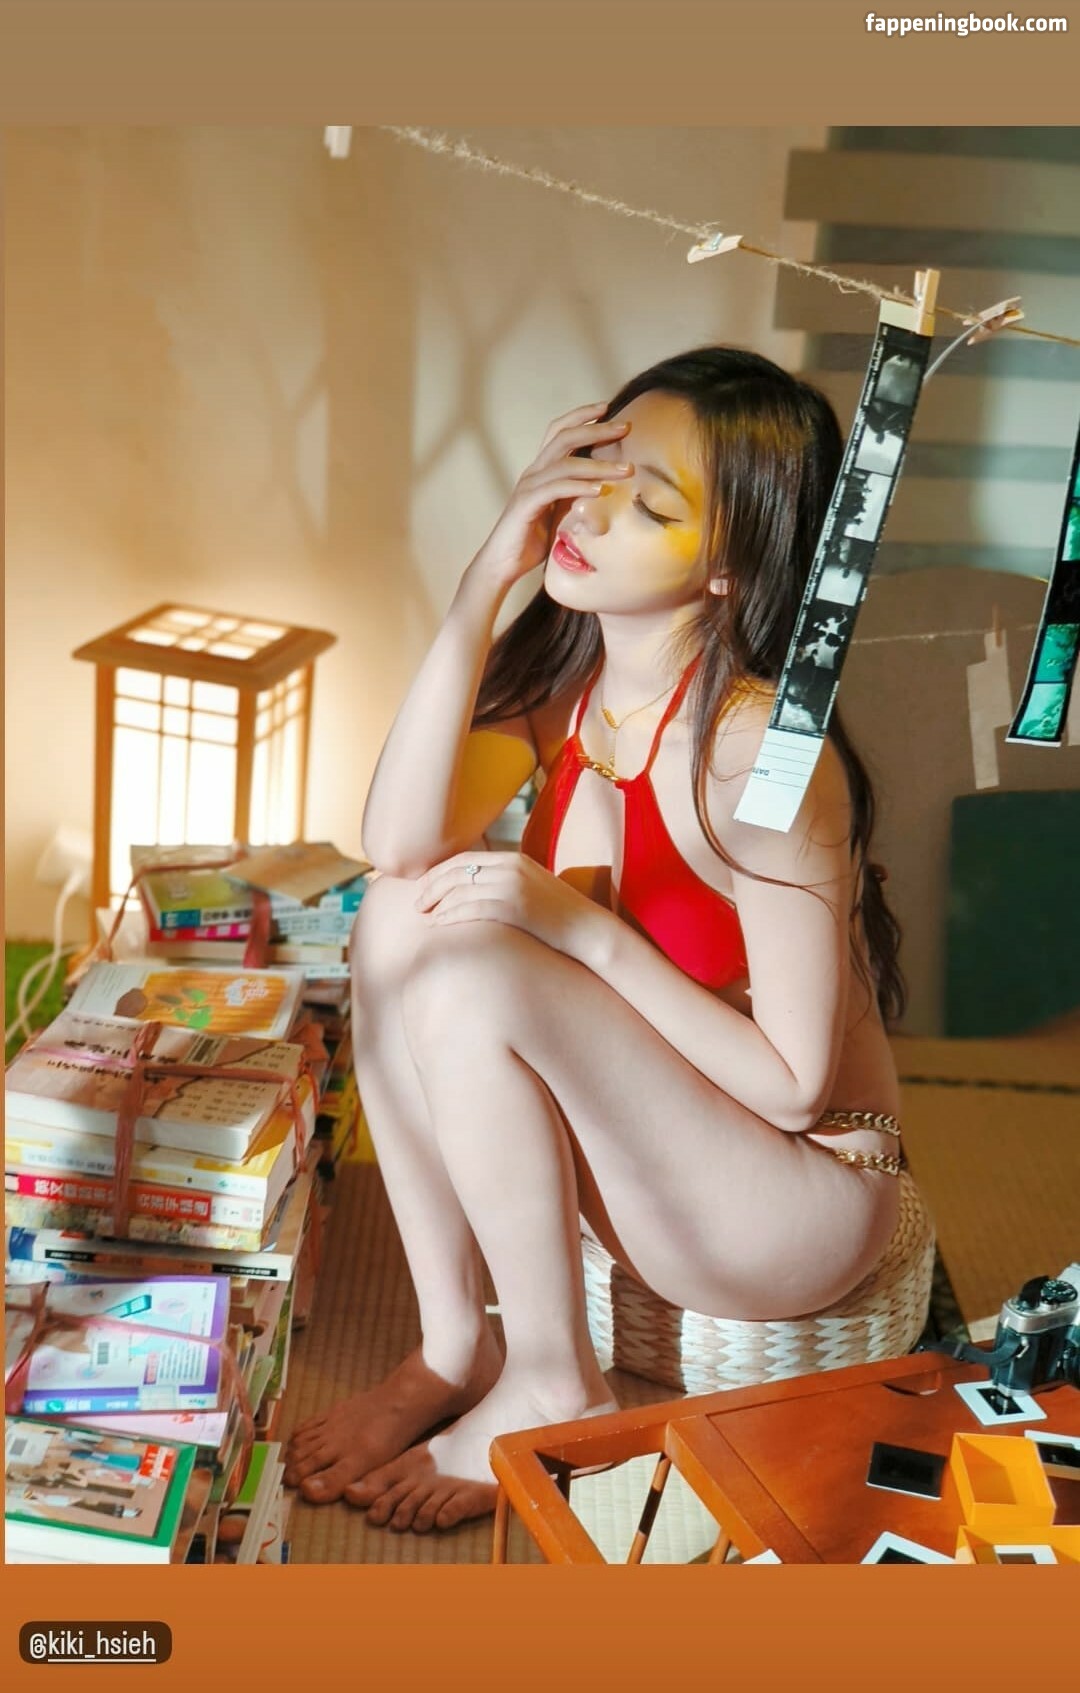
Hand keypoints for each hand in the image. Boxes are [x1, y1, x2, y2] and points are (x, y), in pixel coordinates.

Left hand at [415, 850, 610, 965]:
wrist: (588, 930)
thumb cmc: (560, 915)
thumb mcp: (533, 887)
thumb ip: (507, 882)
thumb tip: (477, 890)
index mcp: (514, 859)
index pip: (465, 859)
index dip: (439, 873)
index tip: (423, 886)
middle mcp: (511, 868)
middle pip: (457, 872)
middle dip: (431, 887)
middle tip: (416, 904)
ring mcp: (514, 887)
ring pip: (461, 890)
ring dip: (438, 903)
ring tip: (425, 916)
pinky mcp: (516, 908)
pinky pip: (473, 908)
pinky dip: (452, 915)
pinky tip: (440, 923)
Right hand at [468, 404, 633, 589]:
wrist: (502, 564)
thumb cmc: (531, 540)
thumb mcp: (560, 511)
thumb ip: (576, 495)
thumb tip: (605, 488)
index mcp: (541, 470)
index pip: (560, 432)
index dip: (582, 417)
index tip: (608, 408)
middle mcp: (533, 472)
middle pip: (564, 437)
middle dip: (597, 429)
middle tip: (626, 427)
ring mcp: (528, 487)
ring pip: (565, 463)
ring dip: (599, 464)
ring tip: (626, 469)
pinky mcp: (526, 505)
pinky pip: (556, 489)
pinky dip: (580, 487)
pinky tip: (601, 490)